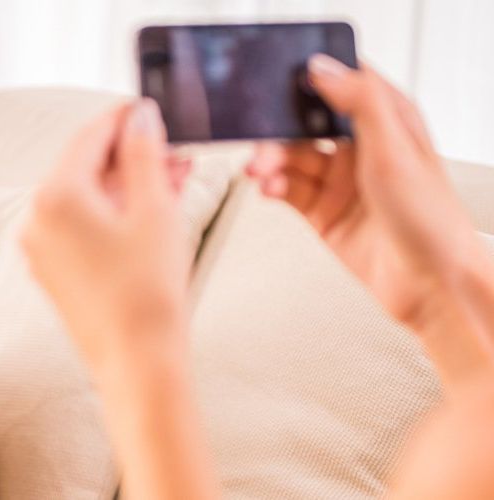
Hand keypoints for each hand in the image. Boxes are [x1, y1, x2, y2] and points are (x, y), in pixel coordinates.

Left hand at [21, 99, 191, 368]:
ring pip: (86, 198)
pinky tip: (149, 209)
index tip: (148, 108)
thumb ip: (144, 154)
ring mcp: (41, 249)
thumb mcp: (155, 210)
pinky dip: (114, 213)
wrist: (139, 363)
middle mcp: (37, 220)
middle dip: (131, 155)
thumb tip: (138, 117)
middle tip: (173, 149)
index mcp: (55, 197)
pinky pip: (82, 227)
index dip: (122, 118)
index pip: (88, 137)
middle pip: (85, 168)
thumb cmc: (149, 290)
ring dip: (127, 184)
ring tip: (173, 177)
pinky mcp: (54, 272)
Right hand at [247, 54, 492, 328]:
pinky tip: (268, 189)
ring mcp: (341, 182)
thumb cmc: (431, 219)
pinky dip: (273, 187)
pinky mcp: (323, 212)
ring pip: (292, 160)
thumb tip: (323, 68)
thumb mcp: (396, 148)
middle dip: (279, 132)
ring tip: (260, 171)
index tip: (280, 85)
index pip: (342, 86)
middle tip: (260, 141)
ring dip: (271, 162)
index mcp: (387, 121)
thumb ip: (360, 101)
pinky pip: (289, 191)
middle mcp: (361, 150)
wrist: (429, 283)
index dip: (310, 82)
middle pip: (306, 126)